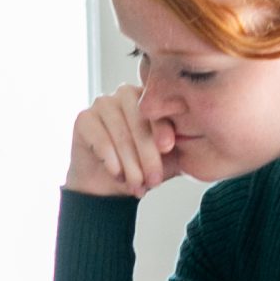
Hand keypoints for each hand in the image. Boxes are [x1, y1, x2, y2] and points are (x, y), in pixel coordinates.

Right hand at [64, 85, 183, 198]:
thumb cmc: (142, 167)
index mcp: (150, 97)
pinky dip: (110, 158)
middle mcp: (125, 94)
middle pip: (138, 120)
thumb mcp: (167, 158)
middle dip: (147, 154)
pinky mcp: (83, 118)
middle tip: (154, 180)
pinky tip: (117, 174)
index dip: (162, 128)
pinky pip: (99, 137)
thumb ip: (179, 144)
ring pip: (120, 132)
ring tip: (137, 185)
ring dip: (130, 163)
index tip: (168, 148)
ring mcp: (102, 103)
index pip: (157, 107)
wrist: (109, 186)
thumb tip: (196, 136)